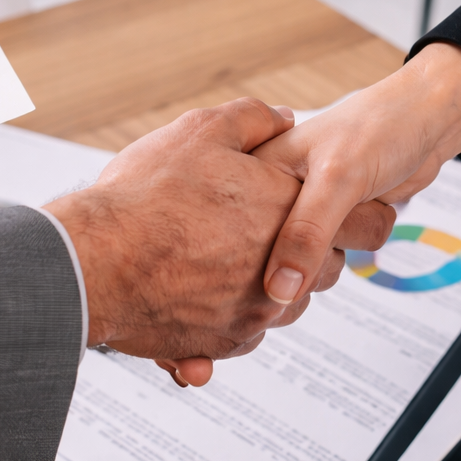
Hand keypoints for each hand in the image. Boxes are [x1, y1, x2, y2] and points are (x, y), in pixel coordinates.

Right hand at [44, 98, 393, 385]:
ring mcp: (254, 313)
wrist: (91, 262)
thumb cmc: (143, 199)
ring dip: (275, 286)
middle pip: (331, 269)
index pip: (369, 223)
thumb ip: (253, 120)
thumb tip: (283, 117)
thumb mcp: (201, 131)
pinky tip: (205, 292)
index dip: (367, 213)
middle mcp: (282, 268)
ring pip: (289, 304)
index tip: (358, 209)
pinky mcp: (221, 343)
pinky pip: (245, 334)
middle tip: (279, 230)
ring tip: (233, 259)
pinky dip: (232, 316)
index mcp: (290, 212)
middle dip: (315, 251)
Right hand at [251, 41, 460, 304]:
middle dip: (318, 244)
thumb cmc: (378, 128)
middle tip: (339, 203)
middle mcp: (271, 195)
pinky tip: (363, 211)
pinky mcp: (329, 224)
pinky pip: (332, 259)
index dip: (268, 246)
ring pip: (309, 264)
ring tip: (354, 200)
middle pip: (278, 259)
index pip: (243, 235)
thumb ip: (306, 234)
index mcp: (255, 173)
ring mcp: (301, 212)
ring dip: (341, 245)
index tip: (307, 228)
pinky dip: (354, 244)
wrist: (426, 118)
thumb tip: (279, 292)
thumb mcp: (337, 179)